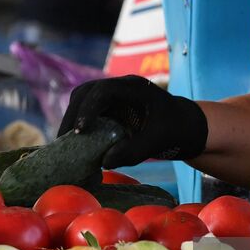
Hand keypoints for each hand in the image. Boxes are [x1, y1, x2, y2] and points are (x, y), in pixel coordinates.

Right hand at [60, 75, 207, 168]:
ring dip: (72, 119)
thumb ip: (134, 151)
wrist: (186, 125)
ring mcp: (114, 96)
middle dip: (73, 115)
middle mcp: (121, 87)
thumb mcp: (159, 141)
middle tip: (63, 140)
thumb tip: (103, 162)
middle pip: (86, 92)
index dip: (88, 109)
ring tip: (65, 144)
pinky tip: (75, 144)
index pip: (103, 91)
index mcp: (135, 88)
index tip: (79, 131)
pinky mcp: (110, 107)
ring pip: (83, 99)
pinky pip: (88, 111)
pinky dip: (79, 124)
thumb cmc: (176, 129)